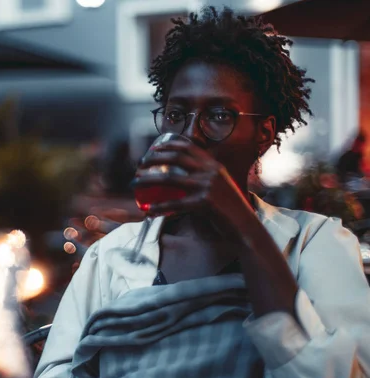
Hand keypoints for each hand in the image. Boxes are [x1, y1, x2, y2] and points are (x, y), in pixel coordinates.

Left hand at [134, 140, 251, 221]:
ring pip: (170, 178)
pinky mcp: (204, 203)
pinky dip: (159, 207)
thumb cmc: (230, 209)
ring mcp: (207, 186)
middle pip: (175, 158)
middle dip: (153, 158)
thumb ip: (204, 178)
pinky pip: (175, 204)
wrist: (245, 226)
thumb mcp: (220, 185)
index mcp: (214, 165)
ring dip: (148, 179)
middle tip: (140, 164)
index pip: (188, 147)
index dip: (168, 145)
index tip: (153, 148)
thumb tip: (181, 177)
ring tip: (136, 181)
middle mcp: (210, 172)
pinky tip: (148, 209)